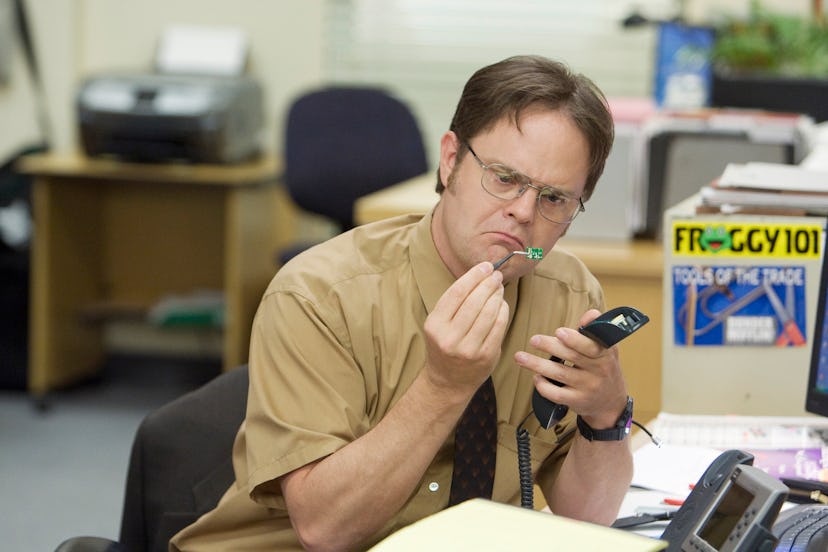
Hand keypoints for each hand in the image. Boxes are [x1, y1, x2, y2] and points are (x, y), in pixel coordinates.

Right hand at [423, 261, 509, 395]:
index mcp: (434, 325)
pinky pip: (498, 327)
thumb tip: (479, 274)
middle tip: (495, 275)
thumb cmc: (445, 345)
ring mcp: (468, 349)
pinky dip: (503, 311)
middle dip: (488, 283)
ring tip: (499, 288)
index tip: (485, 266)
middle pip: (474, 301)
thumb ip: (455, 302)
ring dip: (497, 295)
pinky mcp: (486, 356)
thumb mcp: (439, 324)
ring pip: (488, 312)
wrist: (448, 381)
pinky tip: (502, 305)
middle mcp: (449, 338)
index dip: (473, 276)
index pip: (456, 293)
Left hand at [514, 309, 627, 428]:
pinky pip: (557, 394)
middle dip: (550, 347)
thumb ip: (594, 331)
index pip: (591, 346)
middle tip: (534, 339)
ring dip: (537, 364)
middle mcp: (598, 371)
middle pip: (572, 357)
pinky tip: (536, 377)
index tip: (558, 332)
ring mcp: (587, 388)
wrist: (611, 403)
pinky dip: (543, 385)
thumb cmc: (603, 368)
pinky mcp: (577, 401)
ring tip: (520, 357)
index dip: (575, 339)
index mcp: (605, 354)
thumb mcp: (606, 349)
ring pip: (560, 374)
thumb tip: (590, 314)